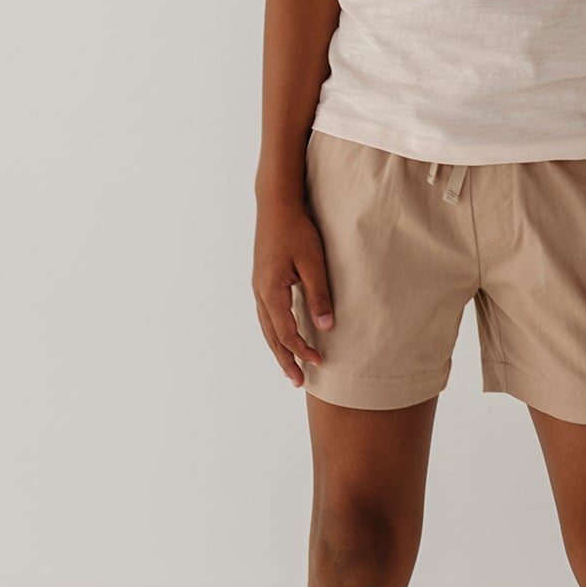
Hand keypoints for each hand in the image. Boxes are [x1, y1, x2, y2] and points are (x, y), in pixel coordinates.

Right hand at [253, 204, 334, 388]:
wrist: (276, 205)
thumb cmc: (296, 230)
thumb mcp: (313, 262)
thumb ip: (319, 294)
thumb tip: (327, 326)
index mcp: (271, 291)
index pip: (287, 332)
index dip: (303, 350)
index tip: (319, 362)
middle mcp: (260, 292)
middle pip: (272, 336)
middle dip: (285, 360)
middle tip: (298, 382)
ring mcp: (258, 287)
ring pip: (267, 327)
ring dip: (278, 349)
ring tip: (289, 367)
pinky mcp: (262, 281)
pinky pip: (266, 315)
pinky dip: (274, 332)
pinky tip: (282, 336)